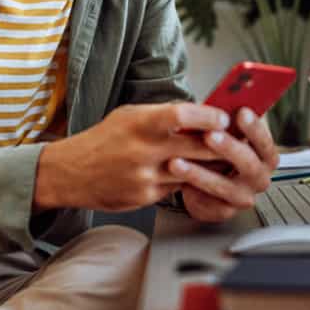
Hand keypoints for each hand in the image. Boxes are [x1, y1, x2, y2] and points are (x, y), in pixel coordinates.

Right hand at [34, 102, 231, 211]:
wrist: (71, 173)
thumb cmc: (103, 139)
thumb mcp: (129, 116)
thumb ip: (162, 115)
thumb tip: (200, 112)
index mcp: (138, 123)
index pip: (180, 115)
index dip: (207, 116)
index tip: (224, 117)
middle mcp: (142, 150)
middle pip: (195, 147)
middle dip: (221, 144)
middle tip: (238, 139)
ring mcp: (145, 176)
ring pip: (192, 171)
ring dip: (211, 165)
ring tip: (226, 157)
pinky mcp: (145, 197)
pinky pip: (177, 188)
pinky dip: (188, 180)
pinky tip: (197, 174)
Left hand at [171, 107, 278, 222]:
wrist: (205, 182)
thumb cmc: (217, 151)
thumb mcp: (223, 133)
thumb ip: (226, 121)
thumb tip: (223, 96)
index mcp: (264, 154)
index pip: (265, 142)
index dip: (255, 128)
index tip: (241, 112)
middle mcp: (259, 177)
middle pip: (249, 164)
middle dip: (229, 148)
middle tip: (210, 136)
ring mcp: (243, 196)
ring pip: (225, 186)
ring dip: (200, 173)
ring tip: (177, 161)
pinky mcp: (225, 211)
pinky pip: (209, 203)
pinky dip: (192, 190)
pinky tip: (177, 182)